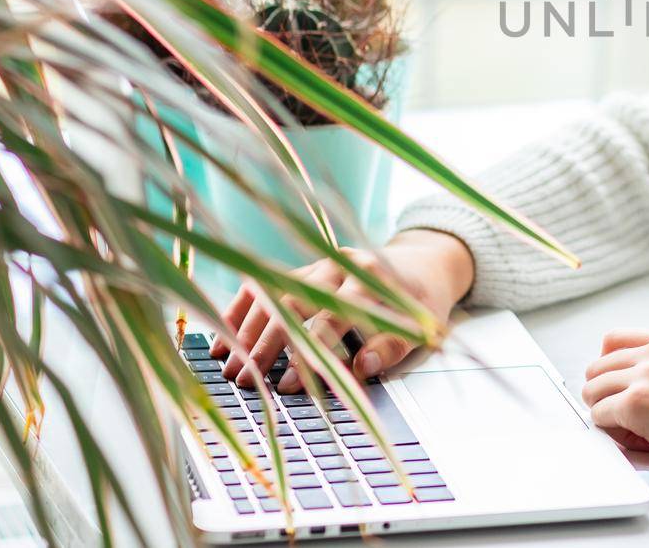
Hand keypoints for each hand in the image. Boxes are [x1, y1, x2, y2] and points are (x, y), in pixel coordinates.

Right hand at [210, 228, 474, 390]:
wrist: (425, 264)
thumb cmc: (421, 305)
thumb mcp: (421, 328)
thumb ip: (391, 348)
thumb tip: (360, 367)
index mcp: (372, 278)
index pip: (331, 318)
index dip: (308, 354)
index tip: (286, 386)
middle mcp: (342, 264)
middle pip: (294, 302)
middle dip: (267, 343)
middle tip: (246, 380)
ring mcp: (321, 262)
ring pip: (274, 291)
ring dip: (247, 327)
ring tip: (226, 363)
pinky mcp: (308, 266)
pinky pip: (267, 282)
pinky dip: (243, 307)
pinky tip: (223, 335)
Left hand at [581, 329, 648, 485]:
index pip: (617, 340)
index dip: (611, 369)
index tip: (619, 390)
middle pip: (599, 365)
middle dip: (607, 394)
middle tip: (629, 422)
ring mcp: (647, 374)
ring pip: (593, 389)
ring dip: (608, 415)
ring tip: (638, 437)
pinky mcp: (637, 403)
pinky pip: (600, 416)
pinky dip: (612, 435)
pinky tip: (643, 446)